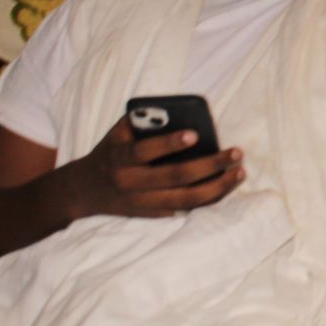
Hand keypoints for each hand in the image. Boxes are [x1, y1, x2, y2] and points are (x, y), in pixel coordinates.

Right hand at [66, 116, 244, 218]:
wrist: (85, 191)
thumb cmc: (110, 152)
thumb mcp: (117, 134)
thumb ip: (142, 122)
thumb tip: (177, 111)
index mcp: (119, 158)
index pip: (145, 152)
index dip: (169, 144)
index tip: (195, 135)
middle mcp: (130, 182)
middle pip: (175, 177)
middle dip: (210, 166)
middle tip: (236, 153)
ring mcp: (143, 203)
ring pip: (187, 198)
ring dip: (218, 186)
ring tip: (239, 172)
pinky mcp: (153, 214)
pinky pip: (186, 208)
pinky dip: (209, 198)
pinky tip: (227, 185)